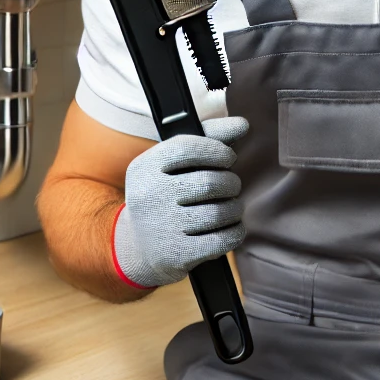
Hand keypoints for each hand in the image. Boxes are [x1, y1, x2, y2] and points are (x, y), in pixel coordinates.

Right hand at [112, 116, 247, 287]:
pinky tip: (231, 227)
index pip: (188, 147)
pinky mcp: (177, 254)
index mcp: (145, 167)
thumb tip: (242, 124)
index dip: (217, 150)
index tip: (228, 158)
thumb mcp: (172, 165)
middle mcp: (149, 195)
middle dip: (230, 183)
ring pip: (220, 212)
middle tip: (229, 186)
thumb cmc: (165, 195)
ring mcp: (162, 227)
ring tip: (231, 207)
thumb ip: (207, 138)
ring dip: (235, 208)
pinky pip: (223, 239)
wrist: (137, 248)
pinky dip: (235, 231)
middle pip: (210, 182)